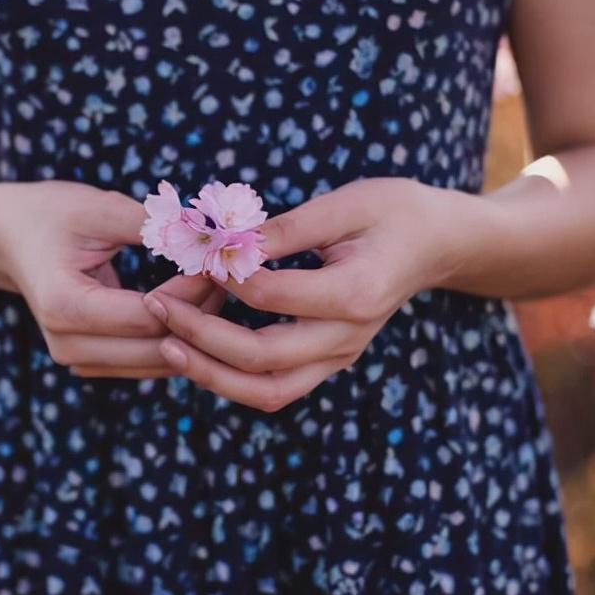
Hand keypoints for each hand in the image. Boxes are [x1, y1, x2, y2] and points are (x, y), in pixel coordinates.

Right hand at [0, 181, 226, 378]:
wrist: (7, 239)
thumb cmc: (51, 215)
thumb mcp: (98, 208)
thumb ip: (153, 226)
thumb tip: (211, 236)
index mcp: (65, 306)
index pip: (151, 315)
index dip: (194, 290)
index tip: (220, 259)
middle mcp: (69, 346)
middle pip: (160, 348)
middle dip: (202, 313)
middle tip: (230, 273)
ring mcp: (79, 362)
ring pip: (161, 363)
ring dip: (196, 330)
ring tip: (217, 284)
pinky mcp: (92, 364)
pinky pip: (150, 362)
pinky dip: (179, 338)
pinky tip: (197, 303)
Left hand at [140, 177, 466, 410]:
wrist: (438, 243)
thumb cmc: (393, 211)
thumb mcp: (344, 204)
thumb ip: (286, 228)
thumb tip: (227, 241)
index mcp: (354, 294)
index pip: (270, 295)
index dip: (222, 275)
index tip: (190, 251)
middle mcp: (347, 337)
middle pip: (262, 358)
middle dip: (200, 335)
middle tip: (156, 304)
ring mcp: (340, 356)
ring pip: (267, 391)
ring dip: (210, 373)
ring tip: (165, 344)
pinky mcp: (330, 362)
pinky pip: (276, 388)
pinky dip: (232, 378)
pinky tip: (197, 352)